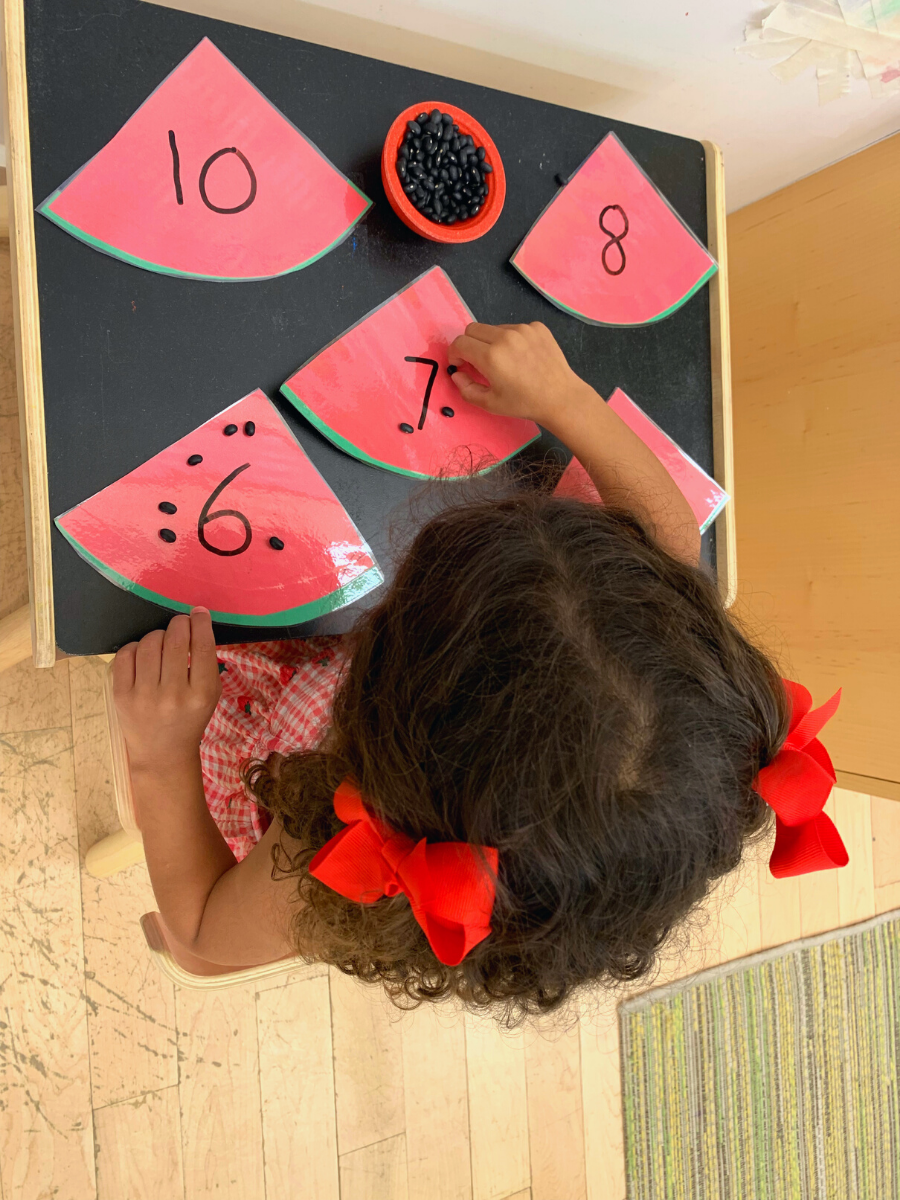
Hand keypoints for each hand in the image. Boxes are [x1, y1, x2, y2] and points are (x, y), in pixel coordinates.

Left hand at [113, 608, 221, 774]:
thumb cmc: (190, 719)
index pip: (202, 646)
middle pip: (175, 640)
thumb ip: (206, 663)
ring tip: (162, 641)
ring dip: (158, 635)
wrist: (162, 753)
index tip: (198, 613)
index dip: (200, 623)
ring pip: (149, 643)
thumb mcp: (210, 695)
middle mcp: (173, 695)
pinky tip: (142, 653)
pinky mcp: (122, 696)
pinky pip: (125, 655)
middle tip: (180, 623)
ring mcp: (144, 696)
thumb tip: (196, 623)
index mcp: (201, 694)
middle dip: (179, 624)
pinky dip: (135, 647)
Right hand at [447, 321, 592, 426]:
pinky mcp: (537, 327)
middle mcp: (505, 337)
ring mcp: (523, 329)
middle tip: (478, 362)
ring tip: (505, 361)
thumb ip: (466, 388)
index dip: (455, 354)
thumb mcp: (490, 403)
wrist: (560, 397)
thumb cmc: (524, 403)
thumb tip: (457, 374)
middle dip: (469, 344)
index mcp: (491, 356)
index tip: (460, 364)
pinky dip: (512, 340)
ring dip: (491, 341)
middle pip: (473, 329)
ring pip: (494, 328)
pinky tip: (522, 356)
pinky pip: (515, 328)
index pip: (460, 343)